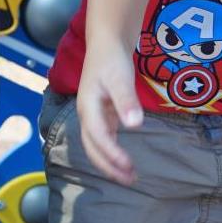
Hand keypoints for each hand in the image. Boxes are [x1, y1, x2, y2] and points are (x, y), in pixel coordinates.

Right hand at [74, 47, 140, 185]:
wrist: (107, 43)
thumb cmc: (112, 59)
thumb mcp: (120, 78)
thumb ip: (127, 101)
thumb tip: (134, 125)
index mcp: (88, 107)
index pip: (98, 136)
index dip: (111, 153)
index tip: (128, 165)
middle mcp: (87, 115)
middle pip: (92, 147)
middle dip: (109, 166)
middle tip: (130, 180)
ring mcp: (93, 115)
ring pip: (97, 145)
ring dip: (110, 162)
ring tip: (129, 175)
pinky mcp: (101, 114)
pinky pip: (103, 138)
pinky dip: (112, 151)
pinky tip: (124, 159)